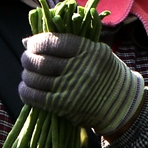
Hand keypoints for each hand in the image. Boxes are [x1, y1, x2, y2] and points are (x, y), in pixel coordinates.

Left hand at [19, 33, 146, 135]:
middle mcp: (80, 69)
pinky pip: (36, 96)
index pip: (53, 42)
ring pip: (36, 78)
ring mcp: (71, 88)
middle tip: (26, 58)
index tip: (31, 43)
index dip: (37, 42)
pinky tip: (26, 87)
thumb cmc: (105, 73)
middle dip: (28, 58)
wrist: (122, 104)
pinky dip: (26, 91)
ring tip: (28, 72)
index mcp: (89, 51)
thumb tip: (28, 41)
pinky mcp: (64, 106)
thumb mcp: (96, 51)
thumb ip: (68, 44)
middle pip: (42, 61)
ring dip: (27, 74)